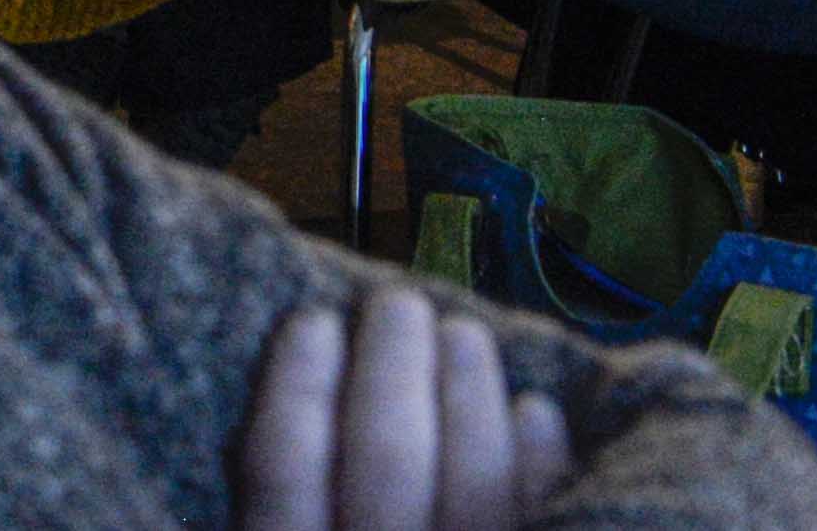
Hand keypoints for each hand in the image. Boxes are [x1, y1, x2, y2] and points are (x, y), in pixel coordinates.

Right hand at [235, 288, 575, 530]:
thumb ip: (277, 486)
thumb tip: (279, 376)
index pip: (282, 475)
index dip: (296, 390)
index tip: (312, 322)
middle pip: (387, 464)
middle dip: (394, 370)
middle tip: (396, 306)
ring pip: (472, 486)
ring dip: (468, 394)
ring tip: (462, 332)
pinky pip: (538, 512)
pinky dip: (540, 460)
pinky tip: (533, 410)